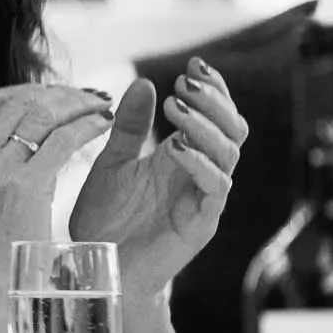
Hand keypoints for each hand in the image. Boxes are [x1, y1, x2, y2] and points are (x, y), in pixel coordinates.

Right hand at [0, 85, 115, 302]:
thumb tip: (8, 147)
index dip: (21, 92)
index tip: (48, 95)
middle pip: (13, 102)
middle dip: (53, 93)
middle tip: (82, 96)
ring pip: (38, 114)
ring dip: (74, 104)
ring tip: (97, 105)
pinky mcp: (23, 186)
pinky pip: (61, 140)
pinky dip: (86, 126)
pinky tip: (104, 125)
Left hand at [70, 61, 244, 308]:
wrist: (100, 268)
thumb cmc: (107, 217)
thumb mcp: (112, 162)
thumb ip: (129, 127)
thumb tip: (143, 81)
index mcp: (184, 155)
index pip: (214, 115)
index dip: (212, 89)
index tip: (194, 64)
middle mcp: (200, 173)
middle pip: (233, 129)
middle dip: (215, 101)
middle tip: (185, 81)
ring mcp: (204, 198)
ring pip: (229, 155)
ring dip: (205, 126)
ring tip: (175, 107)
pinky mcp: (201, 224)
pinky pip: (216, 189)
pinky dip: (201, 164)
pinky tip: (178, 148)